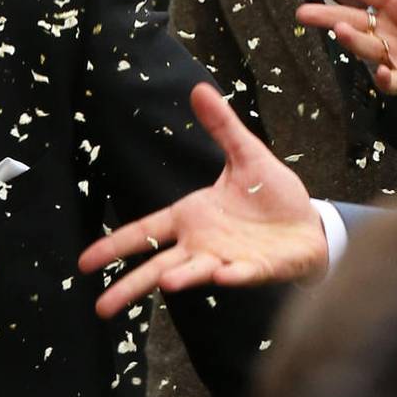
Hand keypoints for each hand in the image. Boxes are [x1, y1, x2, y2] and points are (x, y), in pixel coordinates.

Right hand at [79, 84, 327, 317]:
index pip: (143, 233)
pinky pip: (243, 273)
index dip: (113, 246)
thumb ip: (222, 127)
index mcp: (190, 217)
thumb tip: (200, 88)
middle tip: (101, 308)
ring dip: (183, 277)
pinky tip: (222, 275)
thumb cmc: (273, 196)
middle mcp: (201, 244)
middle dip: (129, 287)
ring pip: (196, 272)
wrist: (312, 223)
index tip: (85, 263)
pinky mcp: (260, 268)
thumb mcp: (246, 155)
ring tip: (168, 285)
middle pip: (157, 266)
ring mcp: (228, 258)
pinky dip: (233, 275)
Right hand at [297, 0, 396, 104]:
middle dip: (327, 16)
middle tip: (303, 12)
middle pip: (351, 20)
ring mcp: (392, 54)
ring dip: (352, 40)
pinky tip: (385, 72)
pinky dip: (384, 78)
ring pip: (364, 47)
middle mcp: (387, 28)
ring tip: (341, 31)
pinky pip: (388, 80)